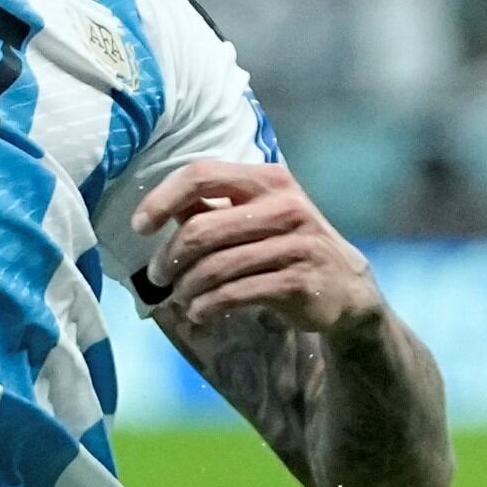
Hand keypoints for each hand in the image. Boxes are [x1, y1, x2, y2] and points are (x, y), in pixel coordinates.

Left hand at [128, 161, 379, 339]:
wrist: (346, 286)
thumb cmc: (288, 246)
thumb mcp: (256, 217)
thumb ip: (214, 209)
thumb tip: (162, 211)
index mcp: (268, 180)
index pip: (201, 174)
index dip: (162, 198)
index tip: (141, 226)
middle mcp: (285, 206)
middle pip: (202, 228)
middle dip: (169, 257)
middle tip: (158, 277)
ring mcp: (296, 244)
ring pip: (217, 267)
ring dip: (187, 288)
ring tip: (180, 299)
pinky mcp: (300, 281)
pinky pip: (237, 293)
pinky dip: (209, 306)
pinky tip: (201, 313)